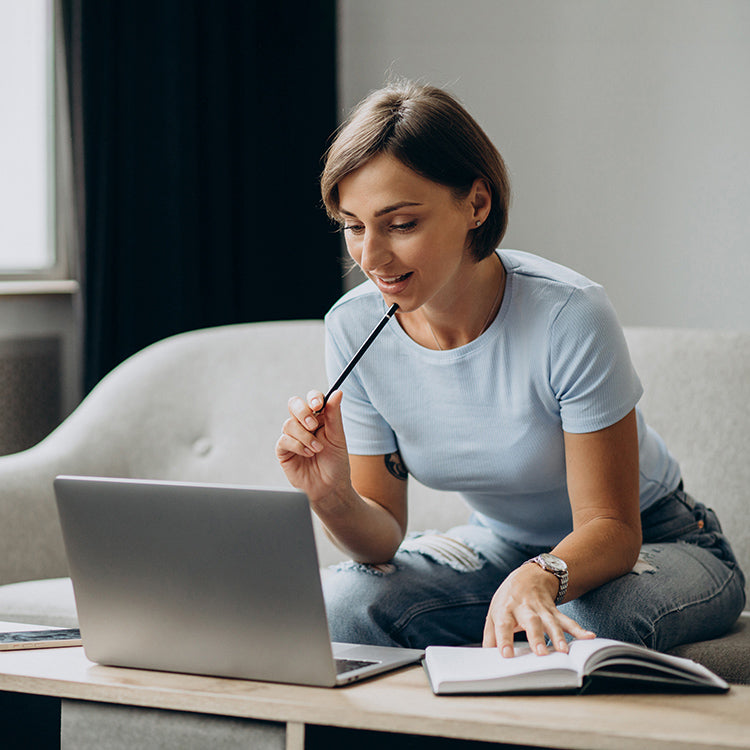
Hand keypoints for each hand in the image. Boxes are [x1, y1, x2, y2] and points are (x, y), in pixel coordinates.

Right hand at [275, 389, 351, 505]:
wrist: (330, 487)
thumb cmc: (336, 463)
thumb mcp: (338, 437)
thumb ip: (335, 415)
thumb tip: (338, 392)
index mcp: (320, 417)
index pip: (313, 398)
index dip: (313, 398)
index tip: (318, 404)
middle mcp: (304, 424)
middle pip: (294, 404)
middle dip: (303, 412)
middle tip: (313, 425)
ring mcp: (292, 436)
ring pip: (289, 423)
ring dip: (304, 436)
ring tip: (317, 449)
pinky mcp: (284, 450)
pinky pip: (284, 440)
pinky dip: (298, 446)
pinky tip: (308, 454)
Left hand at [482, 563, 594, 656]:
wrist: (529, 575)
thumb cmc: (508, 599)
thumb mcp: (494, 612)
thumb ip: (490, 635)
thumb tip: (486, 658)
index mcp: (505, 608)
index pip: (503, 624)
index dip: (504, 639)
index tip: (506, 655)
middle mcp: (524, 607)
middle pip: (531, 622)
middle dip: (536, 637)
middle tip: (541, 653)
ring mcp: (541, 608)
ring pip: (551, 622)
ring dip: (558, 636)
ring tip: (564, 651)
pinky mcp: (554, 611)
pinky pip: (567, 620)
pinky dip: (579, 629)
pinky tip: (589, 637)